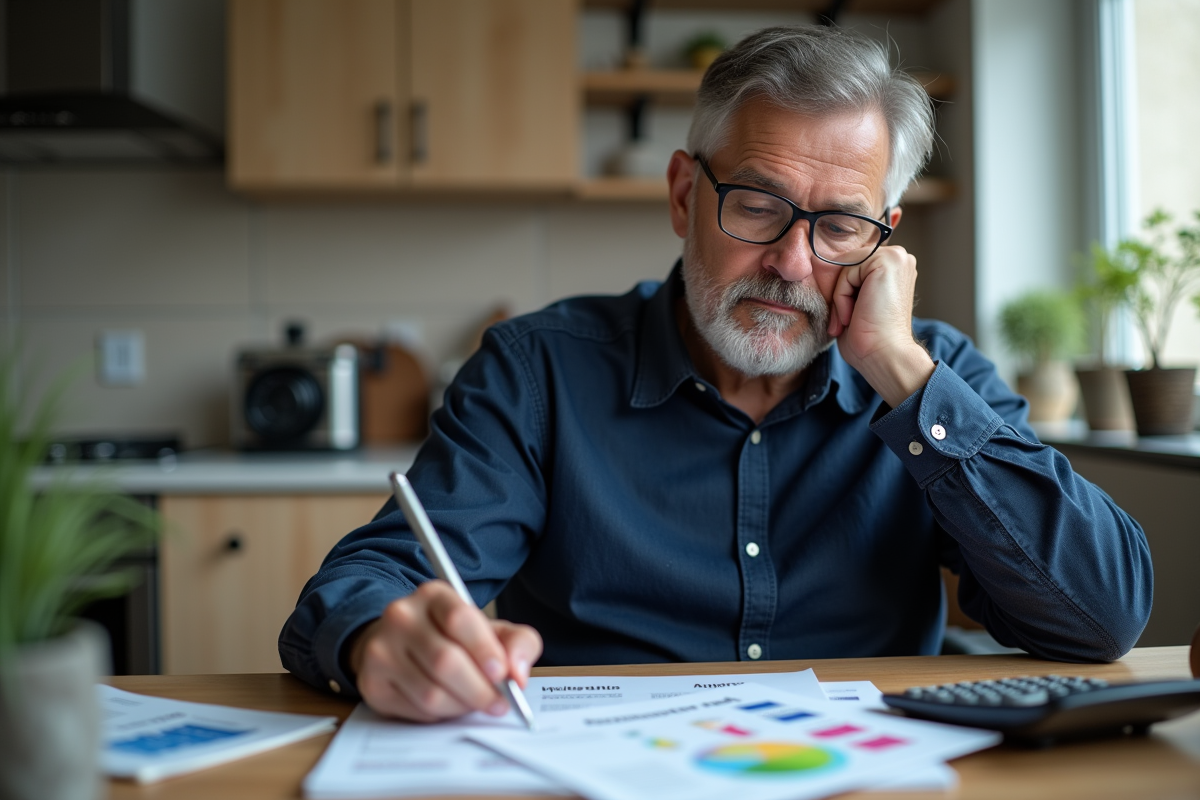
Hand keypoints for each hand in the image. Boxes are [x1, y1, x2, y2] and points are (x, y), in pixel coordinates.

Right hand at [348, 580, 542, 722]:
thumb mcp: (490, 630)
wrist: (399, 644)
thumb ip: (518, 643)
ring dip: (461, 706)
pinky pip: (414, 710)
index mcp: (434, 595)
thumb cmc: (453, 638)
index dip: (485, 651)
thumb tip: (518, 673)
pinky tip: (447, 704)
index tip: (503, 675)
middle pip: (445, 661)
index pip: (460, 620)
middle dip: (479, 690)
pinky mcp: (371, 682)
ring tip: (473, 704)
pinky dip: (439, 715)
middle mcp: (401, 616)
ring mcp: (380, 649)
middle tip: (499, 703)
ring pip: (430, 692)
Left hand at [827, 244, 934, 406]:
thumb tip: (820, 267)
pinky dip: (842, 298)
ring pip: (844, 269)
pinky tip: (853, 315)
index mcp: (893, 267)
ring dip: (840, 298)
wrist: (884, 355)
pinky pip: (846, 273)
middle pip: (846, 264)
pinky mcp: (886, 262)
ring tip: (851, 320)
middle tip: (847, 321)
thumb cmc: (868, 338)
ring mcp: (895, 257)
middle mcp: (898, 257)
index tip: (848, 318)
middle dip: (840, 295)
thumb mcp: (855, 302)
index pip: (851, 265)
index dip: (842, 291)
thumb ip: (849, 282)